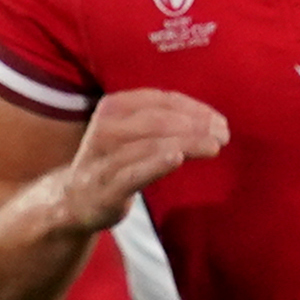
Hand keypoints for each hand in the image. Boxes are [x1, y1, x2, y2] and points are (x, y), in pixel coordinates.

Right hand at [51, 89, 228, 232]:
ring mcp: (104, 159)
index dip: (193, 108)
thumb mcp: (131, 131)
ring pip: (150, 144)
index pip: (161, 100)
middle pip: (158, 120)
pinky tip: (178, 158)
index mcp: (113, 107)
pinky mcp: (107, 188)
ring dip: (187, 143)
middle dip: (195, 125)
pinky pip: (134, 173)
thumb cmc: (115, 161)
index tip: (218, 120)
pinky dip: (156, 163)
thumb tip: (210, 120)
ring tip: (214, 146)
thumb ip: (162, 120)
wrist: (76, 199)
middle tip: (223, 134)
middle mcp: (106, 128)